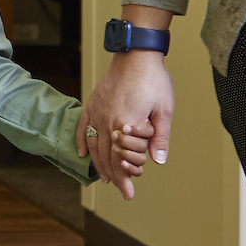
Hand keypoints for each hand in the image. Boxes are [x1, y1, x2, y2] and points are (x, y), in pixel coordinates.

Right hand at [79, 49, 173, 197]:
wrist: (136, 53)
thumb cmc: (153, 79)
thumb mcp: (164, 110)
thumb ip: (160, 137)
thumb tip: (158, 161)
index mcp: (125, 125)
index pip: (121, 159)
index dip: (125, 178)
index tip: (129, 192)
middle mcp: (107, 121)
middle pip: (106, 156)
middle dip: (113, 175)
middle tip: (119, 189)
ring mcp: (97, 112)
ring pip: (93, 145)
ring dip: (98, 164)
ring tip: (104, 177)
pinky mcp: (92, 103)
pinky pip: (83, 127)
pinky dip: (82, 142)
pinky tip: (83, 154)